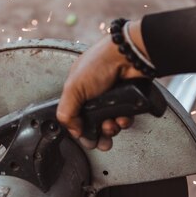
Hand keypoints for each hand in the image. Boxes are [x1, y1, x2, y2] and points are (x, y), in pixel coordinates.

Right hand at [57, 20, 148, 150]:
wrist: (128, 56)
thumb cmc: (100, 64)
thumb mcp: (74, 88)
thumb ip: (67, 112)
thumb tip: (74, 131)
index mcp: (78, 92)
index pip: (76, 118)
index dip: (81, 131)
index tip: (86, 138)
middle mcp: (94, 97)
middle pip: (95, 126)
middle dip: (98, 135)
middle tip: (101, 140)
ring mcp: (112, 100)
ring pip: (111, 125)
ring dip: (111, 129)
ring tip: (111, 124)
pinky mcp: (128, 102)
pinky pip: (125, 119)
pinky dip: (123, 121)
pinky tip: (122, 117)